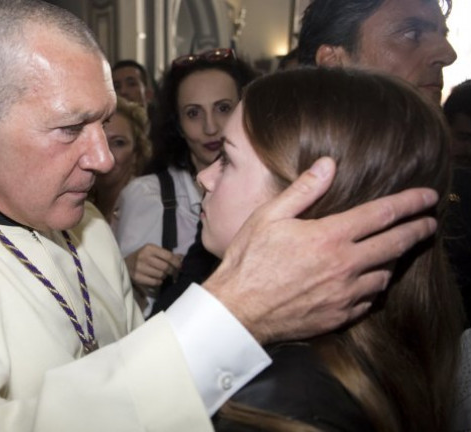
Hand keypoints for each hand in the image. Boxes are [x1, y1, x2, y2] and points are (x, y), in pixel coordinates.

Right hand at [124, 244, 182, 293]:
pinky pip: (155, 282)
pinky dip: (158, 282)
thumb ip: (166, 254)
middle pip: (166, 267)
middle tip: (172, 272)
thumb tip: (182, 257)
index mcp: (149, 248)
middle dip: (172, 271)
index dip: (177, 263)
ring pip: (161, 275)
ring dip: (164, 276)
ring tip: (161, 274)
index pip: (168, 256)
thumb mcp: (152, 251)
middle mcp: (144, 257)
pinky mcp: (137, 277)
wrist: (124, 264)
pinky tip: (156, 278)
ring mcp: (140, 268)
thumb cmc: (141, 257)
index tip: (180, 266)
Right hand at [203, 157, 437, 343]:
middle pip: (395, 244)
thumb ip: (303, 190)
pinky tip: (367, 282)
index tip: (428, 196)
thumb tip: (328, 164)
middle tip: (429, 223)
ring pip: (385, 275)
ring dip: (393, 261)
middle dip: (417, 230)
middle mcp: (345, 266)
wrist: (238, 310)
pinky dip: (373, 288)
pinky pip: (369, 300)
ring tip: (393, 252)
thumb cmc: (248, 260)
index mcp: (329, 237)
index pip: (382, 214)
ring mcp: (345, 294)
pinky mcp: (339, 316)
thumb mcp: (268, 216)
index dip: (410, 203)